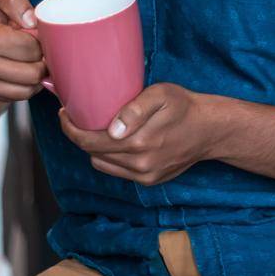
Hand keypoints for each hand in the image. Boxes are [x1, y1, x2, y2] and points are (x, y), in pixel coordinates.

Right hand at [0, 0, 44, 101]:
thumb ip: (16, 1)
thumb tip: (33, 23)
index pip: (33, 50)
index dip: (42, 42)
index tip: (37, 36)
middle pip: (32, 74)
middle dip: (42, 62)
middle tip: (40, 51)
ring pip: (25, 91)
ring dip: (35, 78)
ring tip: (32, 62)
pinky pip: (11, 97)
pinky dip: (21, 87)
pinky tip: (19, 71)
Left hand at [59, 83, 221, 185]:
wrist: (210, 130)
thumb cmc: (184, 106)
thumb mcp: (161, 95)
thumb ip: (135, 109)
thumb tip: (112, 129)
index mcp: (139, 142)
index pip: (90, 142)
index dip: (71, 129)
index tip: (64, 114)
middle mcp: (140, 164)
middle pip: (93, 154)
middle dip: (80, 136)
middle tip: (78, 117)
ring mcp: (145, 175)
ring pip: (103, 165)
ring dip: (96, 149)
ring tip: (98, 129)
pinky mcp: (150, 180)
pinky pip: (118, 171)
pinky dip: (111, 157)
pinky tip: (117, 142)